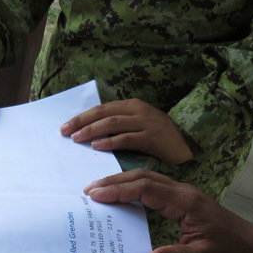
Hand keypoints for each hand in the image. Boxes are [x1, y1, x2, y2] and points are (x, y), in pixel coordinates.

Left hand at [59, 99, 191, 164]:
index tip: (65, 126)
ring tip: (77, 139)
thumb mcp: (138, 125)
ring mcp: (145, 123)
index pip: (101, 108)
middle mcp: (138, 111)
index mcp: (132, 105)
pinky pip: (126, 138)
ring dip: (92, 131)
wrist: (187, 144)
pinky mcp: (152, 137)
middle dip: (81, 122)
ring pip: (112, 124)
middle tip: (65, 132)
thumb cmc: (159, 137)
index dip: (82, 117)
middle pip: (103, 113)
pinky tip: (98, 146)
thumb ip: (119, 126)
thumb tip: (92, 134)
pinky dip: (110, 142)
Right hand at [84, 170, 252, 252]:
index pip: (147, 189)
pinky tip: (121, 195)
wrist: (250, 244)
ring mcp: (183, 193)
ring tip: (98, 191)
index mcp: (186, 203)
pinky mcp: (182, 198)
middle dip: (115, 182)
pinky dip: (134, 187)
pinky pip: (154, 185)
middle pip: (144, 177)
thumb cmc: (228, 251)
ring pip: (148, 178)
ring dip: (123, 182)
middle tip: (88, 191)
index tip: (96, 196)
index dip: (120, 191)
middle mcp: (183, 192)